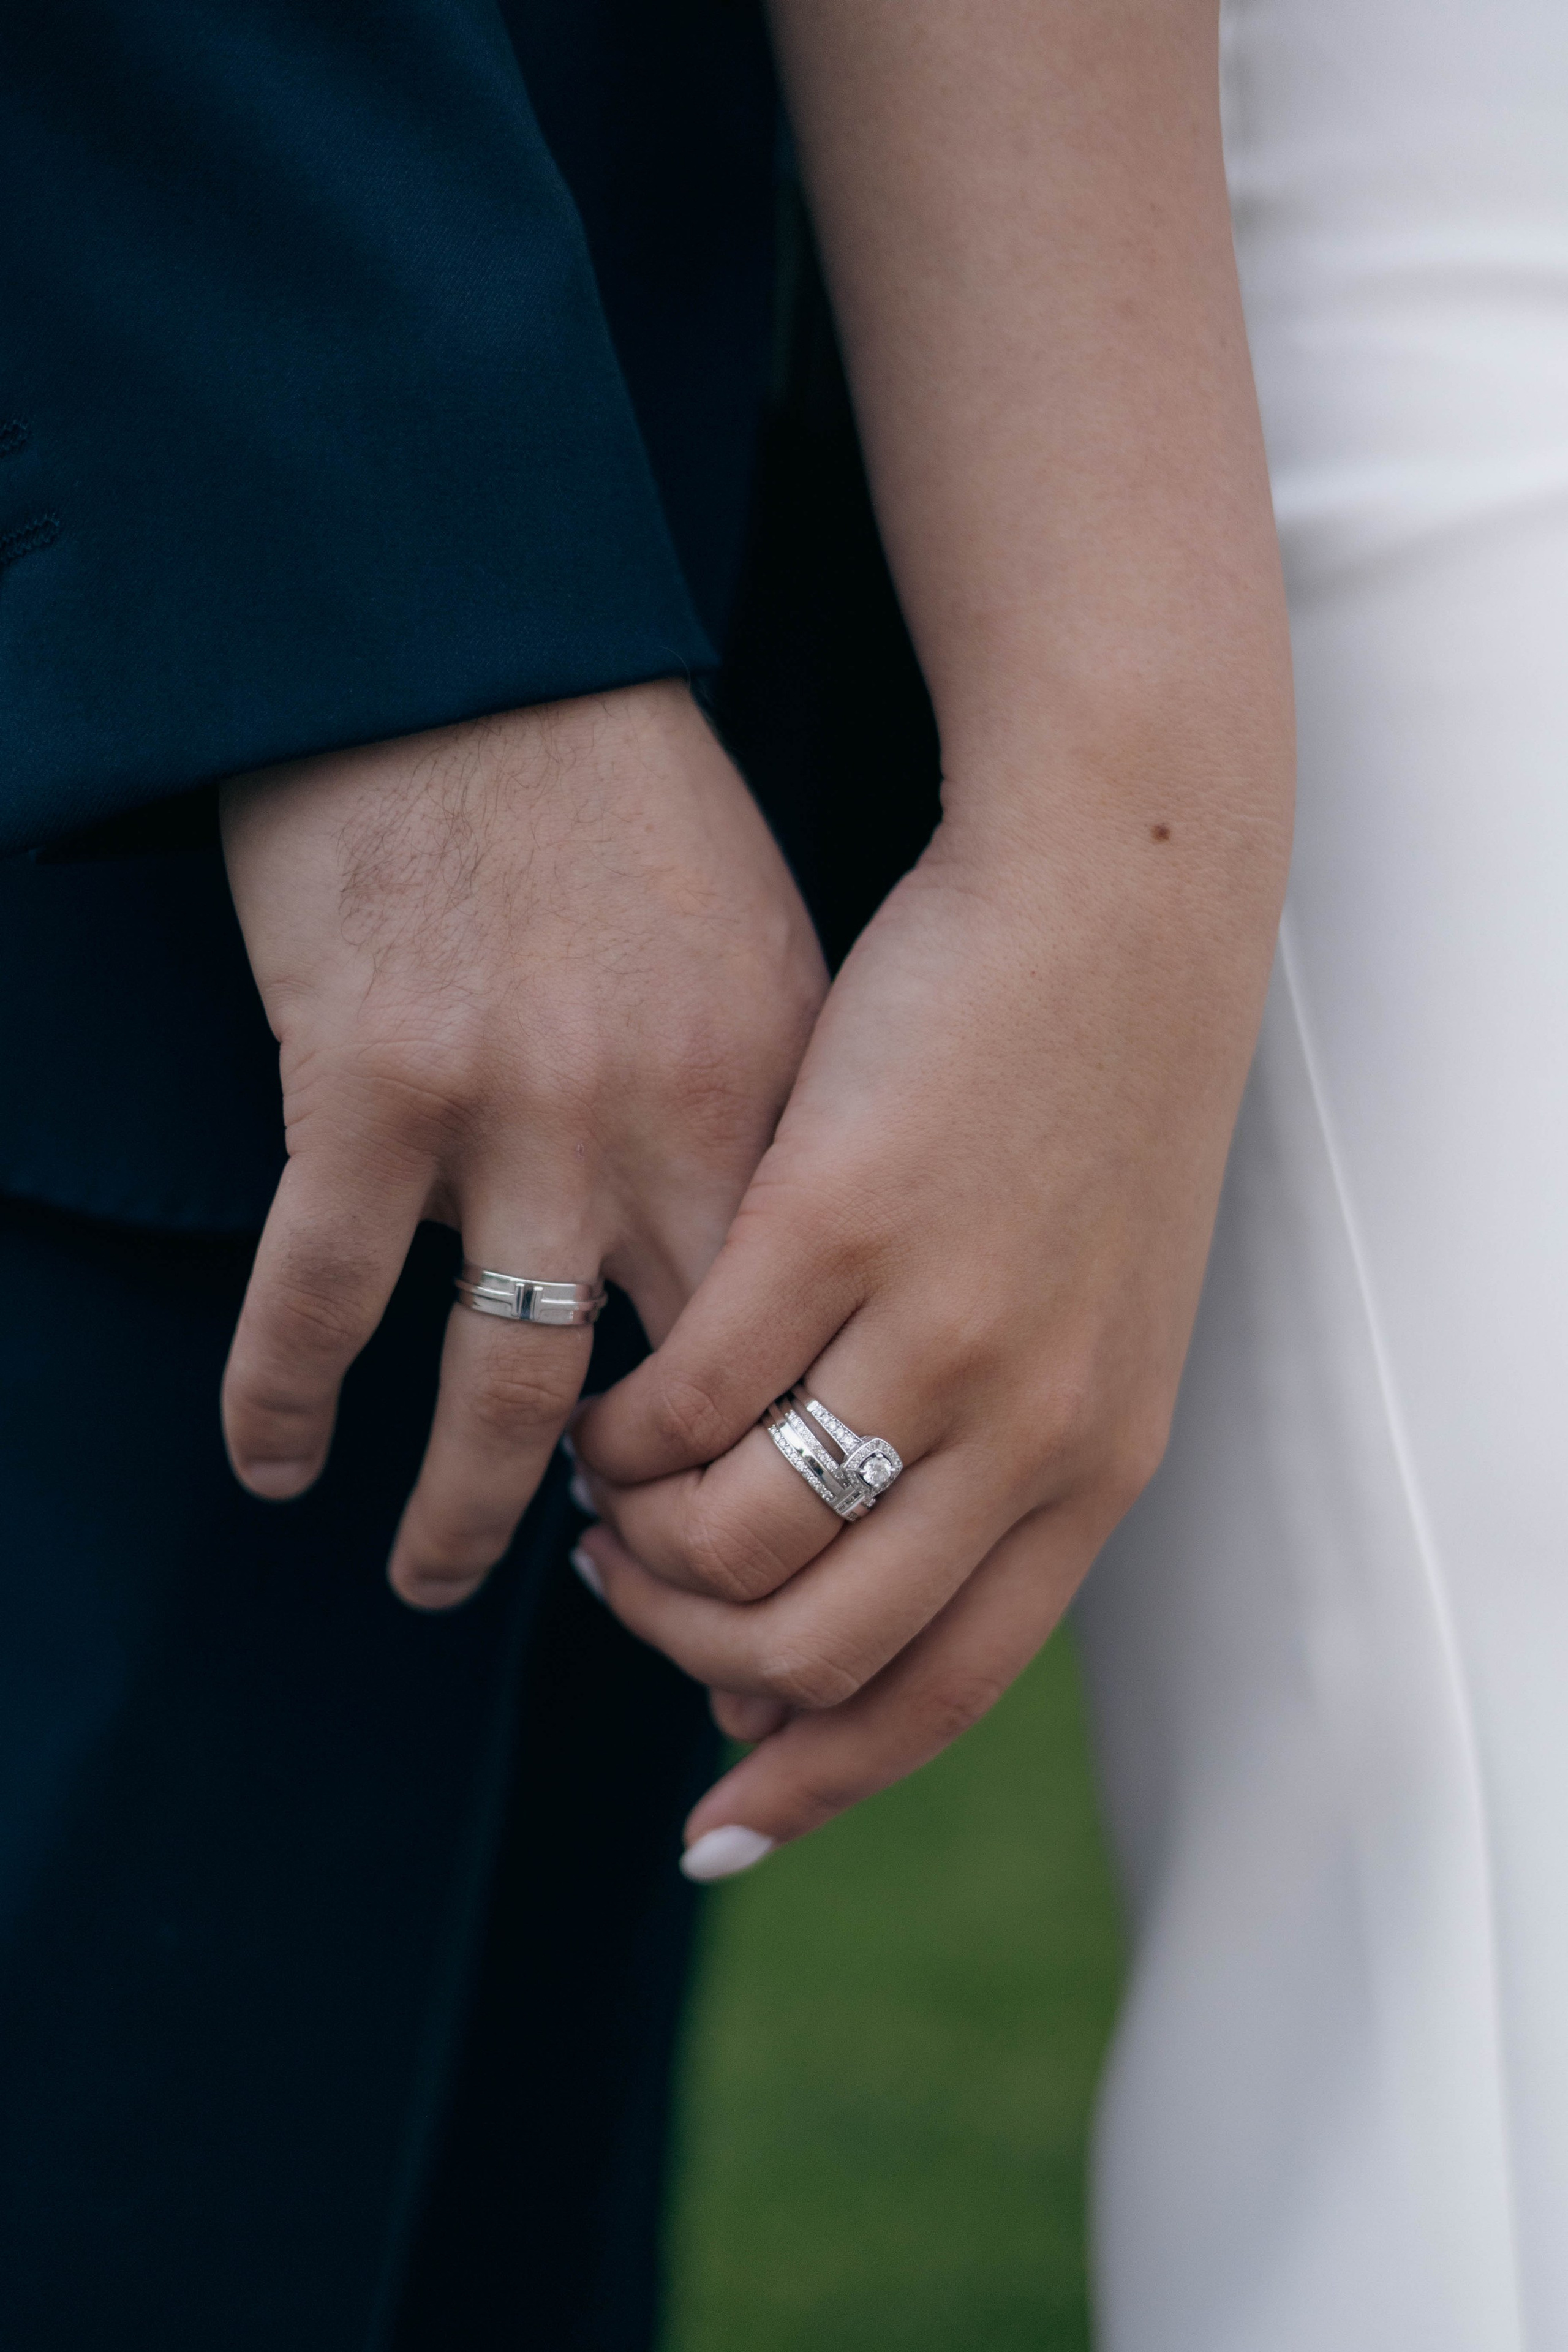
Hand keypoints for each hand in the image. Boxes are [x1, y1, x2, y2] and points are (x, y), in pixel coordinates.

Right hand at [218, 680, 825, 1606]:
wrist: (478, 640)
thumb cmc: (630, 804)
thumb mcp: (766, 954)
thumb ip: (785, 1120)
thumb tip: (795, 1273)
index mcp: (780, 1096)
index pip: (806, 1341)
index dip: (792, 1470)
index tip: (771, 1549)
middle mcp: (665, 1124)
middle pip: (684, 1404)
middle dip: (660, 1543)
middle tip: (629, 1620)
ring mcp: (514, 1111)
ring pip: (505, 1390)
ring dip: (465, 1515)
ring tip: (438, 1585)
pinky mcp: (367, 1082)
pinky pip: (318, 1297)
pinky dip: (285, 1395)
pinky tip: (273, 1461)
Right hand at [570, 785, 1281, 1868]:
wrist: (1115, 899)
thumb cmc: (1083, 1109)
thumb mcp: (1089, 1326)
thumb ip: (989, 1473)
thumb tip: (826, 1640)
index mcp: (1093, 1465)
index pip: (943, 1691)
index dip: (816, 1781)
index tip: (709, 1828)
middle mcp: (1027, 1425)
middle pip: (815, 1643)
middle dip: (690, 1653)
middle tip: (623, 1586)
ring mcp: (934, 1329)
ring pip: (731, 1534)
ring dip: (637, 1537)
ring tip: (603, 1480)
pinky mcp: (833, 1223)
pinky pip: (679, 1394)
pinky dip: (616, 1425)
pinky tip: (601, 1392)